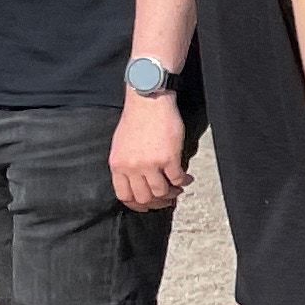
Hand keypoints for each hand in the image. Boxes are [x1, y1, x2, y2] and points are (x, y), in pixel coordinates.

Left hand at [110, 90, 188, 211]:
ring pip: (161, 193)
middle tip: (167, 199)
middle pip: (144, 198)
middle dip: (158, 202)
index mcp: (118, 164)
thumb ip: (126, 164)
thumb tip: (138, 182)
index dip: (138, 205)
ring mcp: (150, 163)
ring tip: (178, 188)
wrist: (147, 99)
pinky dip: (184, 181)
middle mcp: (132, 167)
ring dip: (172, 193)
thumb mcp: (121, 145)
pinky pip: (177, 180)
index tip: (148, 204)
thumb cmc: (136, 118)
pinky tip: (186, 178)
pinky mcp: (168, 158)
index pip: (124, 196)